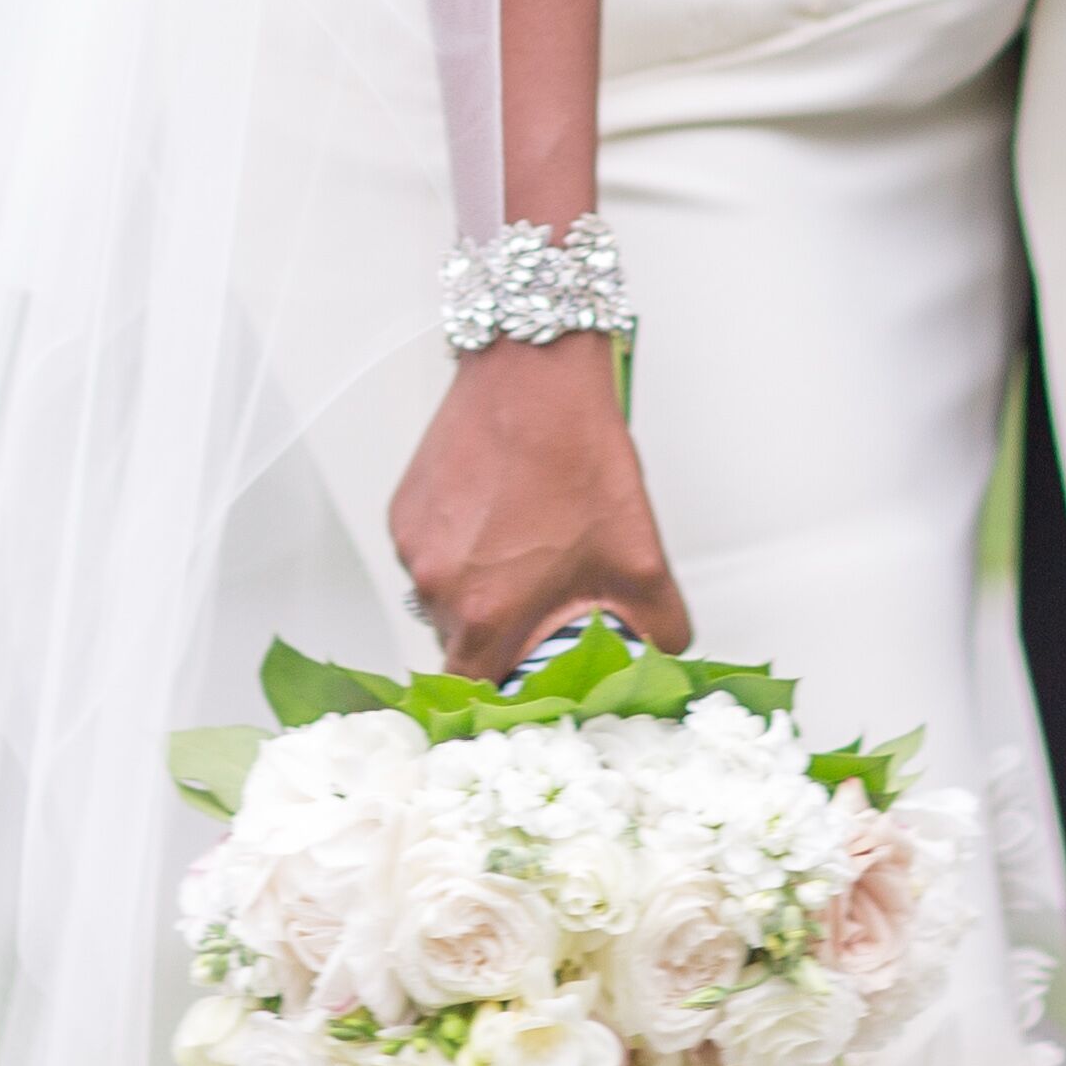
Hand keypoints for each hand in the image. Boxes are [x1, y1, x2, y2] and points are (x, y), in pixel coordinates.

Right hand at [389, 335, 693, 685]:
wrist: (536, 373)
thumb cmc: (582, 457)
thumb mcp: (641, 559)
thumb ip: (656, 628)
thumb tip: (661, 658)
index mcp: (487, 614)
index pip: (475, 692)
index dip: (503, 690)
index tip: (526, 677)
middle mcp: (437, 586)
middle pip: (459, 645)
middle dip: (499, 634)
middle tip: (540, 602)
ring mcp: (413, 546)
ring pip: (443, 596)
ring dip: (477, 589)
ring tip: (524, 547)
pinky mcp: (404, 510)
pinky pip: (428, 553)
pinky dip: (459, 548)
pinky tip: (498, 516)